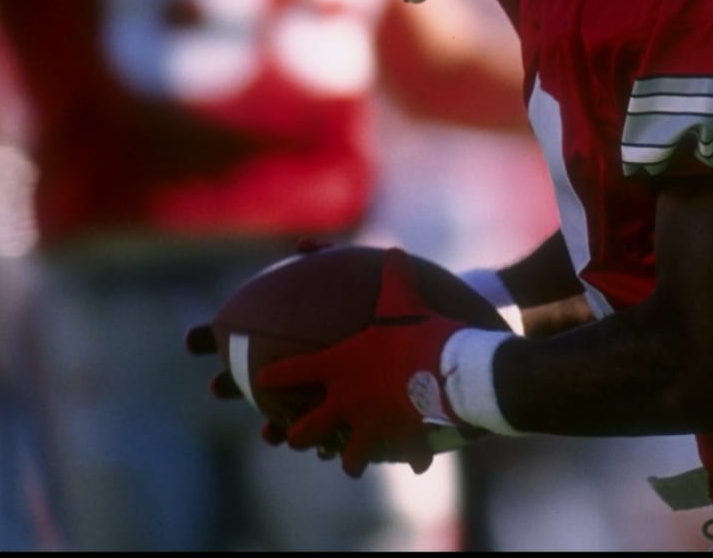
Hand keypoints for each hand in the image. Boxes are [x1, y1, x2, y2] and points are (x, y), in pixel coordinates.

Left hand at [258, 247, 484, 476]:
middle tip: (292, 434)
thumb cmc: (420, 330)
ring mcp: (370, 424)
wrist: (451, 366)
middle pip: (306, 429)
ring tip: (344, 461)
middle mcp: (346, 401)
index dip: (272, 376)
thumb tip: (395, 251)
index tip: (261, 380)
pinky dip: (408, 456)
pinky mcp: (399, 438)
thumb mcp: (404, 298)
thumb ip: (393, 276)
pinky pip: (400, 454)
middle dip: (294, 435)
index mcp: (337, 366)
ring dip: (345, 458)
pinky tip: (415, 461)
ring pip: (345, 455)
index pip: (291, 373)